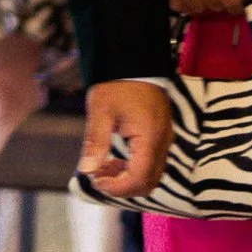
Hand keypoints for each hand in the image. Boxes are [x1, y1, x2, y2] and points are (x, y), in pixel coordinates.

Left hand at [76, 79, 170, 202]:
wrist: (133, 63)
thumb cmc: (117, 84)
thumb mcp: (100, 111)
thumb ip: (95, 141)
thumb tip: (87, 170)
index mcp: (149, 137)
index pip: (140, 178)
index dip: (118, 187)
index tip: (97, 181)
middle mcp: (162, 142)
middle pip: (149, 182)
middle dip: (123, 187)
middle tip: (99, 176)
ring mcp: (164, 140)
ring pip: (152, 175)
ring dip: (128, 179)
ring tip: (103, 168)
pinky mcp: (161, 137)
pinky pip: (152, 164)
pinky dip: (134, 169)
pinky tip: (115, 160)